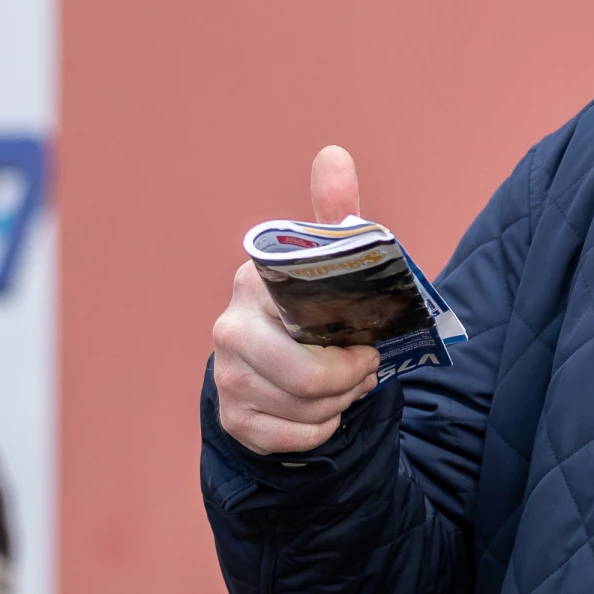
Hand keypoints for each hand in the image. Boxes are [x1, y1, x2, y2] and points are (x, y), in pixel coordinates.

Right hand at [212, 145, 383, 454]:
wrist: (281, 370)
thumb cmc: (313, 310)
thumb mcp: (329, 263)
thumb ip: (334, 214)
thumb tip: (334, 154)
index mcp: (253, 285)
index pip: (310, 322)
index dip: (351, 345)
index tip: (368, 344)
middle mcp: (229, 330)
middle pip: (309, 378)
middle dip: (350, 381)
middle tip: (365, 370)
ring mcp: (226, 377)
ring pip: (307, 411)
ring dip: (340, 405)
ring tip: (344, 386)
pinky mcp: (234, 419)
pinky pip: (295, 439)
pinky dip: (321, 431)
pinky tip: (321, 411)